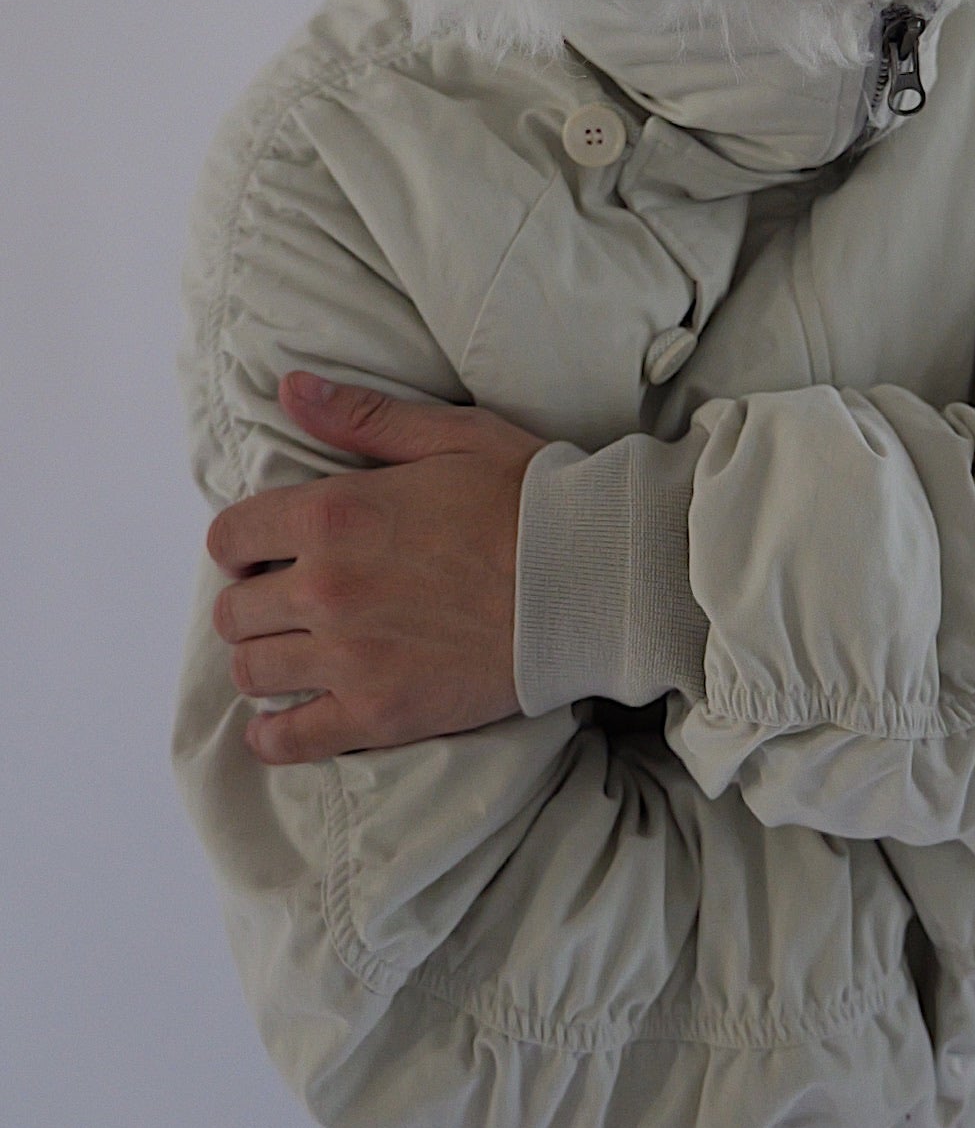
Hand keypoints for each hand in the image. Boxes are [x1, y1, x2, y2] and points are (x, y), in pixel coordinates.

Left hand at [207, 372, 546, 765]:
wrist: (591, 578)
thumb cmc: (529, 498)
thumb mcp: (450, 436)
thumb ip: (363, 416)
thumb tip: (290, 387)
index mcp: (334, 513)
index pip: (231, 537)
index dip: (240, 545)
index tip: (262, 554)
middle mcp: (325, 586)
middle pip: (234, 611)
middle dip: (252, 604)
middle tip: (286, 605)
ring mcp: (348, 657)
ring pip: (253, 671)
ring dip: (263, 661)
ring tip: (292, 655)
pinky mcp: (378, 713)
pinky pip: (289, 739)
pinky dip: (274, 736)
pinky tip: (282, 724)